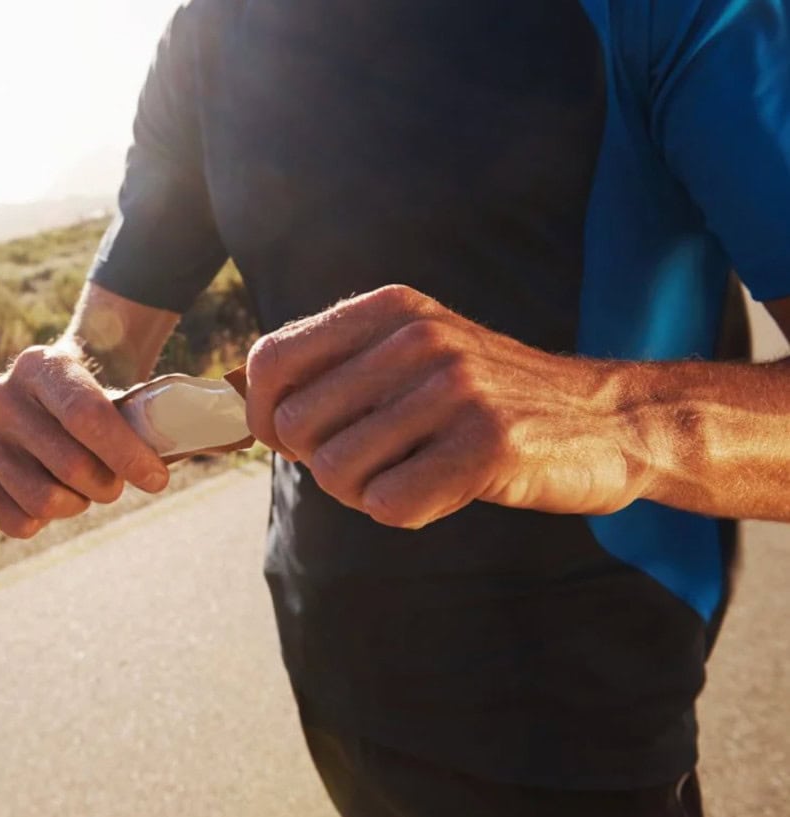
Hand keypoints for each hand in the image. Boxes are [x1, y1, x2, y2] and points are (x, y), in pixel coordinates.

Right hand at [0, 344, 170, 537]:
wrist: (36, 400)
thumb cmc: (88, 404)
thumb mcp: (113, 396)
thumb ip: (148, 419)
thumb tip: (209, 439)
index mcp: (40, 364)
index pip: (87, 416)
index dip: (127, 454)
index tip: (157, 479)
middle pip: (71, 465)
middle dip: (107, 485)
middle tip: (113, 485)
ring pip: (44, 499)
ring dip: (77, 505)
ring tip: (81, 492)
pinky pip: (17, 521)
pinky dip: (43, 521)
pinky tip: (46, 497)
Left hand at [244, 285, 655, 528]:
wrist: (607, 419)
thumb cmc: (488, 398)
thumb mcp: (414, 352)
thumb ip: (338, 366)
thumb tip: (247, 405)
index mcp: (389, 311)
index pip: (272, 359)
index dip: (264, 413)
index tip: (290, 438)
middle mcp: (417, 339)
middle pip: (297, 426)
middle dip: (318, 461)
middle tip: (369, 463)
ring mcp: (454, 389)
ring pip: (337, 472)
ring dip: (363, 492)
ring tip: (412, 473)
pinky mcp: (487, 445)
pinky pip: (390, 505)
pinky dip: (404, 512)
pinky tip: (441, 490)